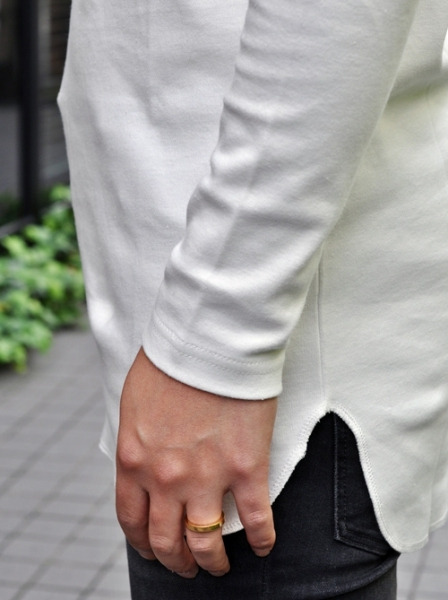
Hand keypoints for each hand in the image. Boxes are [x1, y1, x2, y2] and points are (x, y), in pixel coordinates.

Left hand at [116, 348, 276, 577]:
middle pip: (166, 541)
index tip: (154, 550)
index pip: (132, 520)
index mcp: (135, 460)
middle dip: (176, 561)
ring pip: (206, 543)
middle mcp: (166, 479)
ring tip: (220, 566)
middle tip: (187, 566)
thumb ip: (136, 440)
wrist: (208, 339)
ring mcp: (207, 477)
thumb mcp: (134, 403)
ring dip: (212, 562)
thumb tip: (143, 460)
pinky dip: (261, 539)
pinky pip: (256, 519)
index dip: (143, 543)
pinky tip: (264, 545)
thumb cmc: (171, 361)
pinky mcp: (246, 467)